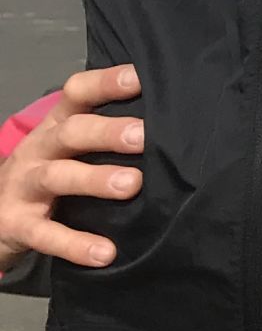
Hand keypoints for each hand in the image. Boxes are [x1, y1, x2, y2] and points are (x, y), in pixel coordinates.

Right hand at [0, 65, 142, 270]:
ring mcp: (24, 187)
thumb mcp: (69, 147)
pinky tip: (106, 253)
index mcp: (55, 126)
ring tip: (132, 185)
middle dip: (107, 132)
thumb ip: (106, 133)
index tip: (139, 78)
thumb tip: (174, 123)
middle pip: (70, 133)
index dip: (105, 83)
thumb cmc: (48, 171)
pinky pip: (46, 234)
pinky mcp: (18, 225)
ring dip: (95, 179)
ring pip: (58, 177)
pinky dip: (76, 244)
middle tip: (143, 137)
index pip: (77, 94)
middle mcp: (39, 150)